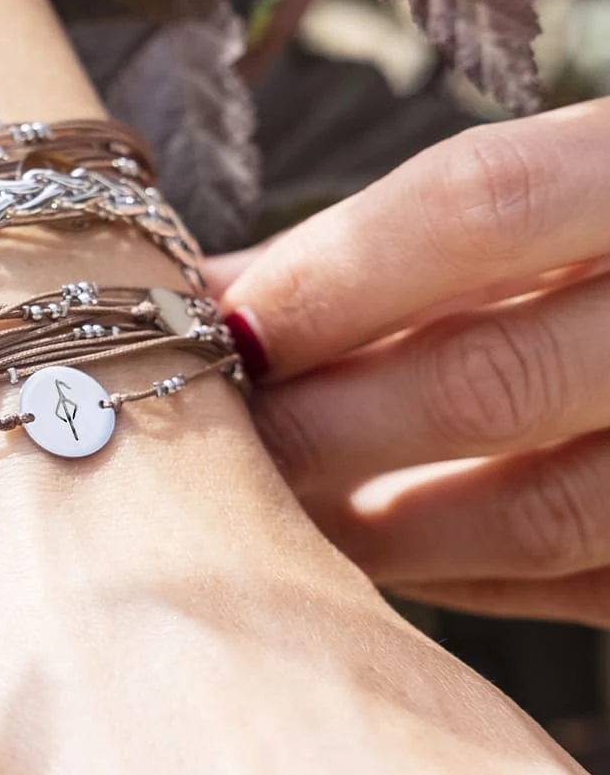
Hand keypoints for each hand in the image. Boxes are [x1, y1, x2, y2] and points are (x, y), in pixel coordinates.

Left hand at [213, 98, 609, 625]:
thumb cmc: (604, 234)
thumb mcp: (540, 191)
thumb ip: (388, 240)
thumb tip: (205, 294)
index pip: (481, 203)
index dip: (328, 273)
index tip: (218, 330)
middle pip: (489, 378)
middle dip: (320, 424)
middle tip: (211, 447)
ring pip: (537, 511)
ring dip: (371, 526)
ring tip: (259, 519)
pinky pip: (576, 584)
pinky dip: (455, 579)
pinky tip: (365, 562)